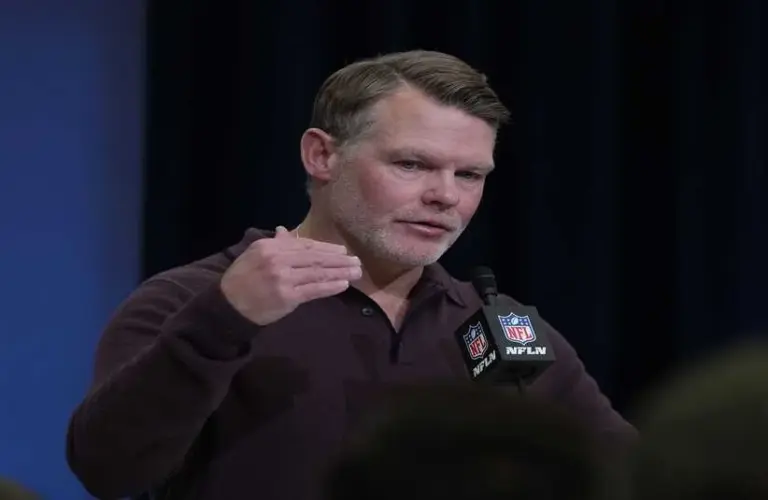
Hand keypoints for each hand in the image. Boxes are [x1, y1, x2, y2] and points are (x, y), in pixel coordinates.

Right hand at [220, 226, 361, 324]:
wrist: (228, 305)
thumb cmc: (242, 279)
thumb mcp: (254, 255)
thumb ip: (275, 244)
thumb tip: (286, 232)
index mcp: (271, 247)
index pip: (305, 245)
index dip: (326, 248)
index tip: (342, 251)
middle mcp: (278, 260)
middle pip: (315, 258)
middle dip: (339, 260)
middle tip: (356, 261)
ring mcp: (284, 279)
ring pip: (318, 273)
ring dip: (340, 272)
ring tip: (356, 272)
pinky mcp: (288, 297)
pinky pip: (314, 290)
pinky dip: (330, 286)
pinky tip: (343, 284)